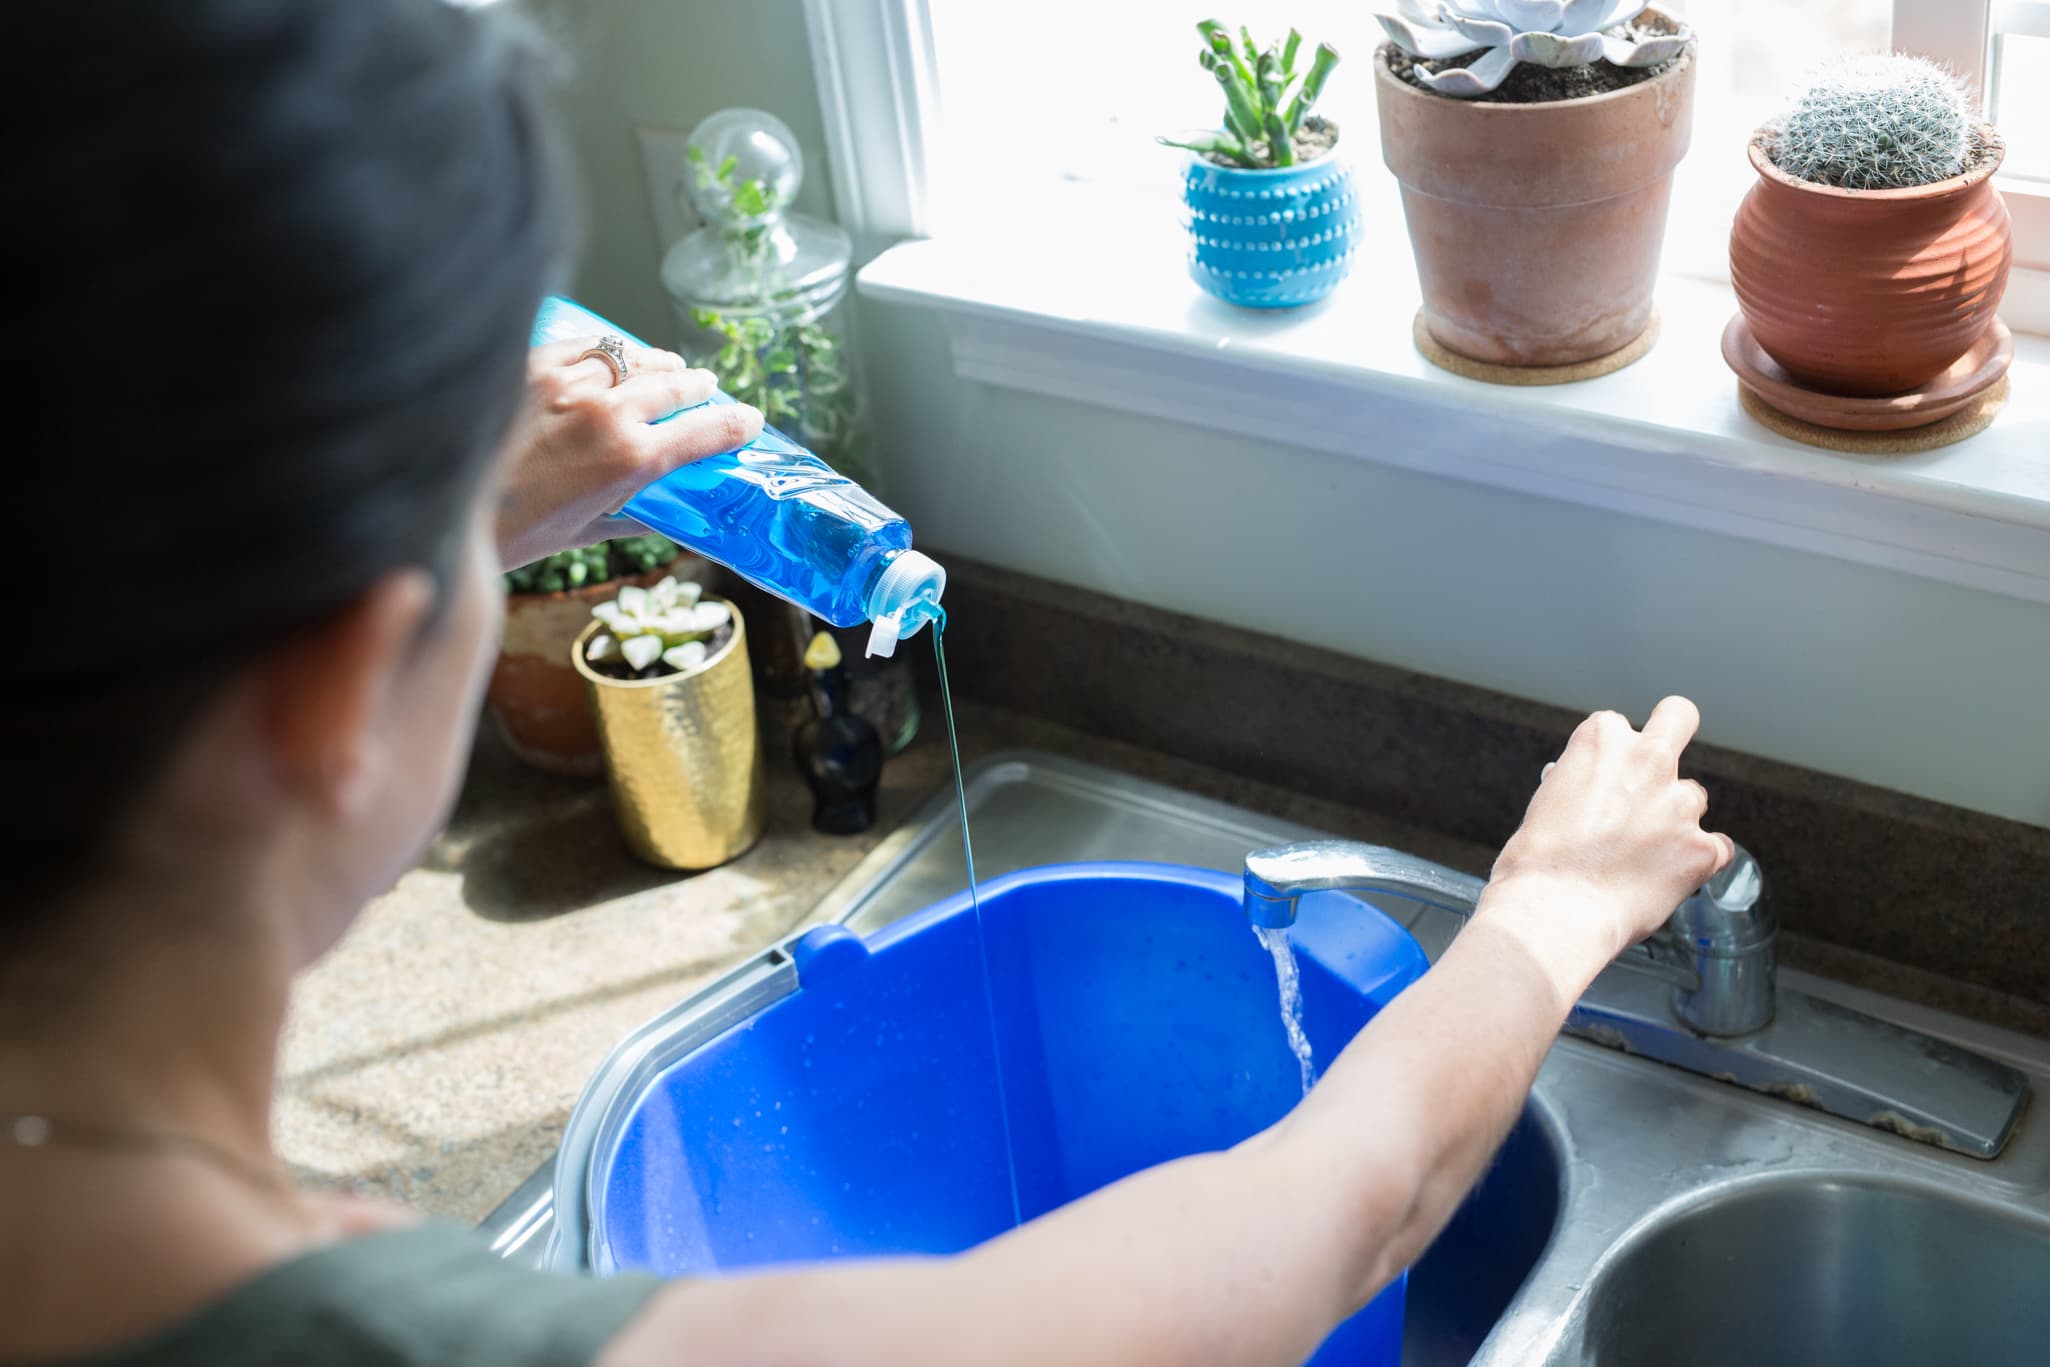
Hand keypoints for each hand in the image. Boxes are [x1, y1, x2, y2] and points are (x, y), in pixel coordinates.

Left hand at [495, 337, 763, 568]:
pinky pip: (583, 345)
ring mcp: (566, 382)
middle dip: (697, 386)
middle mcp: (606, 412)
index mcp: (629, 460)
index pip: (705, 431)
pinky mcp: (530, 365)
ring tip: (665, 366)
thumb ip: (632, 516)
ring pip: (630, 358)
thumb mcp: (583, 533)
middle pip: (672, 384)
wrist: (439, 505)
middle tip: (707, 387)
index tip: (749, 421)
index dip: (734, 424)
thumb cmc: (510, 533)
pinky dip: (606, 351)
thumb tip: (662, 512)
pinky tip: (610, 355)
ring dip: (655, 364)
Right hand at [1479, 697, 1735, 987]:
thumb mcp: (1544, 805)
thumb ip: (1575, 786)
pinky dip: (1697, 860)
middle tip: (1659, 764)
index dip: (1607, 759)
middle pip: (1679, 717)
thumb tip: (1584, 789)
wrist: (1555, 911)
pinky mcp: (1702, 848)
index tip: (1600, 783)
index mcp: (1601, 741)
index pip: (1616, 728)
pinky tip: (1671, 877)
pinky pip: (1716, 848)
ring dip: (1675, 819)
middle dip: (1673, 729)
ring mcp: (1679, 804)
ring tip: (1646, 854)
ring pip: (1693, 796)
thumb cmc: (1536, 865)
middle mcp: (1647, 762)